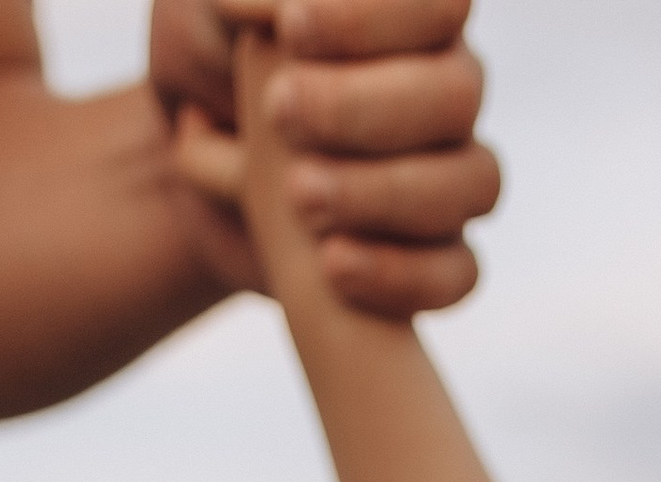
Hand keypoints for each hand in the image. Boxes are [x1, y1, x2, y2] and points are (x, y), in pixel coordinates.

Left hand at [151, 0, 498, 317]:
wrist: (187, 153)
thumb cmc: (208, 54)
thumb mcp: (204, 10)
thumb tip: (283, 10)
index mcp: (408, 16)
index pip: (439, 3)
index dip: (371, 18)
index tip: (290, 30)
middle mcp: (442, 88)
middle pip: (459, 93)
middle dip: (365, 107)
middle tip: (280, 112)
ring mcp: (448, 173)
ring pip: (473, 183)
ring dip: (382, 191)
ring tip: (297, 196)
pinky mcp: (435, 256)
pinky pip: (457, 275)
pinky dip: (399, 274)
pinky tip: (331, 264)